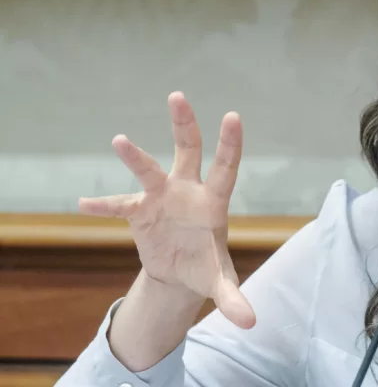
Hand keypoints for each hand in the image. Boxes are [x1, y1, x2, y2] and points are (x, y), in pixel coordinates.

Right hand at [78, 92, 255, 328]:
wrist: (180, 273)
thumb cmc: (206, 267)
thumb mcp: (219, 283)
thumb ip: (233, 298)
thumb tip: (251, 323)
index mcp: (214, 201)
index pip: (226, 167)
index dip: (230, 144)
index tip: (233, 116)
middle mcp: (188, 190)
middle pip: (188, 151)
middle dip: (184, 125)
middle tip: (178, 96)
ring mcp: (162, 198)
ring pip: (149, 171)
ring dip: (135, 157)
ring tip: (119, 140)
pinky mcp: (139, 212)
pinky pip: (118, 206)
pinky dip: (102, 206)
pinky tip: (84, 204)